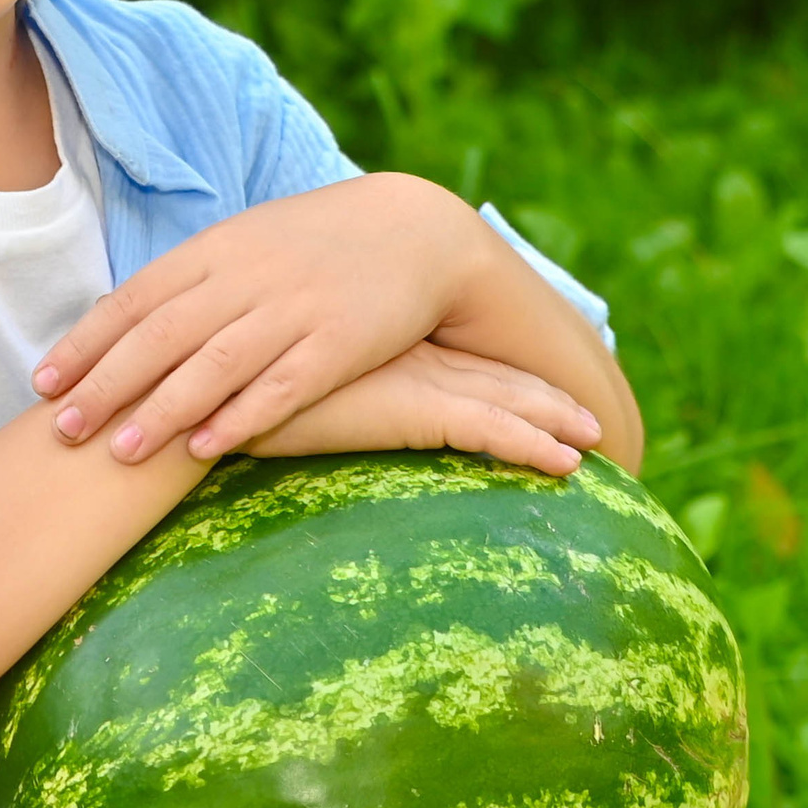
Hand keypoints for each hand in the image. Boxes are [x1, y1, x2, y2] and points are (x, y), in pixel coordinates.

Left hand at [31, 172, 602, 462]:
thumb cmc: (316, 245)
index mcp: (217, 249)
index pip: (136, 299)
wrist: (415, 230)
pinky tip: (206, 448)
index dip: (87, 343)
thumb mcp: (246, 244)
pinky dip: (241, 416)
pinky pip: (283, 384)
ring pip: (215, 364)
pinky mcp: (340, 342)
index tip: (44, 384)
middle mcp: (248, 277)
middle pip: (164, 335)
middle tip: (62, 431)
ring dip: (163, 410)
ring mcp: (294, 309)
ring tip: (120, 454)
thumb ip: (190, 280)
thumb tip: (120, 321)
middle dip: (108, 384)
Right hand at [241, 341, 594, 474]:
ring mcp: (413, 379)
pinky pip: (492, 430)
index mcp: (376, 344)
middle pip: (491, 372)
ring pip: (504, 399)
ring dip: (554, 419)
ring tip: (596, 438)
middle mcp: (404, 355)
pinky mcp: (413, 408)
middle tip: (589, 412)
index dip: (499, 370)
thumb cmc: (222, 399)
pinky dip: (534, 445)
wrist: (211, 400)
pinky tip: (568, 464)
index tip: (538, 384)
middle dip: (542, 391)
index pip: (454, 356)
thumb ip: (295, 386)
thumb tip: (297, 401)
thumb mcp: (268, 385)